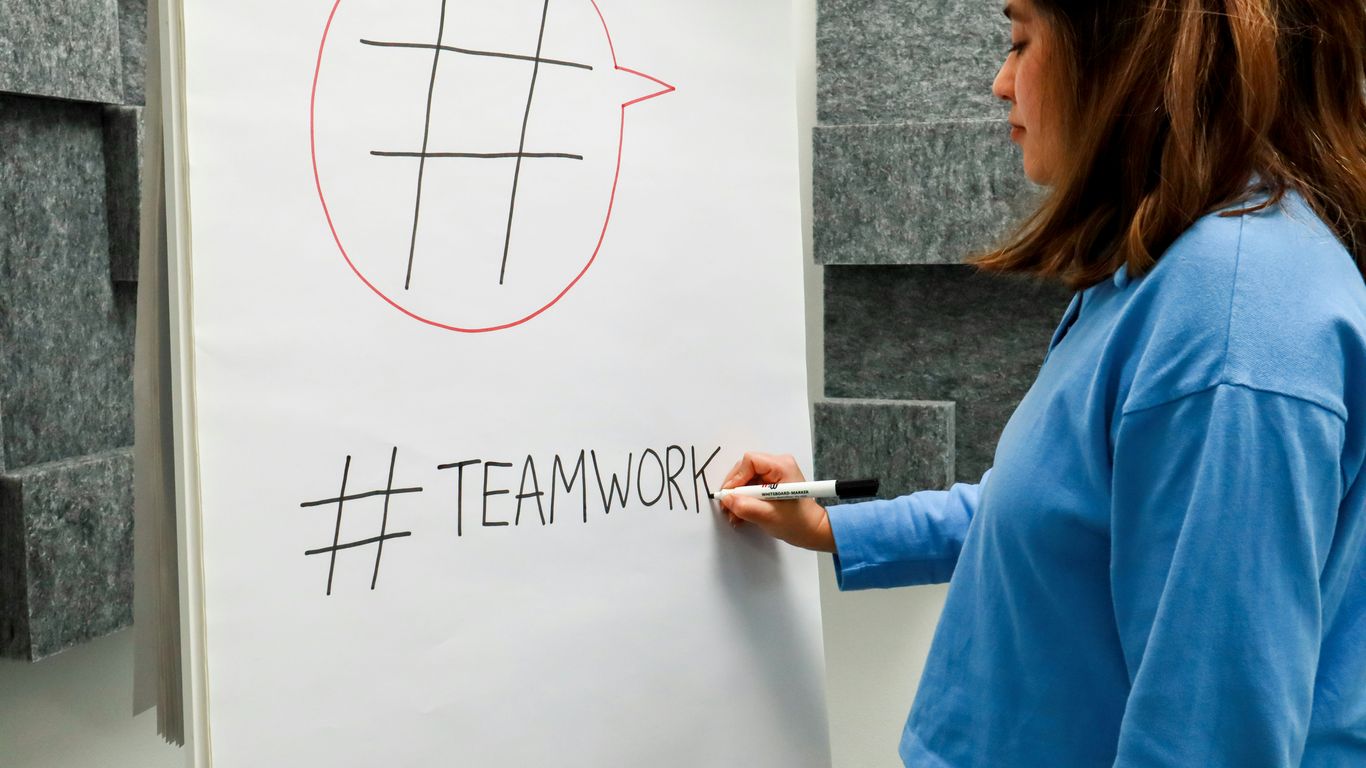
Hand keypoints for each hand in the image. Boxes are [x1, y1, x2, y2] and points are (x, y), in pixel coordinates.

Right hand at [718, 452, 835, 552]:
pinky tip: (741, 514)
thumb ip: (746, 507)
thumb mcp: (769, 516)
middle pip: (745, 469)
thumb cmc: (799, 523)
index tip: (730, 496)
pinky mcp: (771, 483)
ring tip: (734, 515)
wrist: (812, 531)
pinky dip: (744, 500)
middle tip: (728, 507)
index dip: (736, 478)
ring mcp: (775, 474)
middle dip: (735, 489)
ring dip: (738, 498)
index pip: (750, 461)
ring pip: (746, 479)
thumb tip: (727, 499)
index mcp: (782, 467)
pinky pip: (751, 487)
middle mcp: (778, 465)